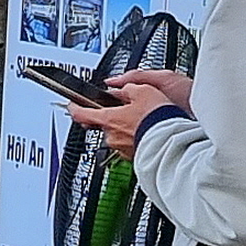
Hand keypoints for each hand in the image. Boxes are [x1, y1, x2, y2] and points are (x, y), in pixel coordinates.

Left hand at [62, 69, 191, 154]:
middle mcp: (111, 136)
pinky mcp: (134, 156)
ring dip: (126, 127)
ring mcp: (122, 148)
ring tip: (144, 121)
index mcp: (108, 119)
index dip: (74, 107)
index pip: (80, 113)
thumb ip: (128, 89)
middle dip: (112, 116)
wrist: (174, 142)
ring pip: (117, 134)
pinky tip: (149, 132)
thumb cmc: (159, 118)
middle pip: (103, 123)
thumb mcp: (144, 91)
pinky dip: (136, 137)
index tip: (72, 104)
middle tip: (127, 109)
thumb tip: (123, 90)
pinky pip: (130, 144)